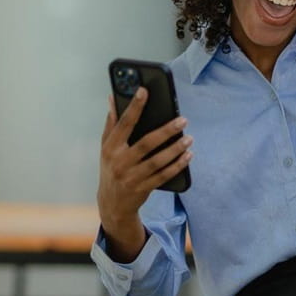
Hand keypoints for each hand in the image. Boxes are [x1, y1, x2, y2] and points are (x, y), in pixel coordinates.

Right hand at [97, 88, 191, 235]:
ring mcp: (132, 177)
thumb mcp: (106, 147)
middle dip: (166, 131)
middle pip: (146, 143)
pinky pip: (163, 176)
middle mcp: (120, 162)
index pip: (124, 123)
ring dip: (176, 149)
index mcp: (110, 148)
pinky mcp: (143, 189)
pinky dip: (177, 165)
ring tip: (189, 138)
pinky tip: (187, 156)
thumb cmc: (111, 169)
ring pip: (158, 161)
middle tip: (182, 120)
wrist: (112, 204)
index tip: (144, 91)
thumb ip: (111, 123)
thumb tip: (113, 98)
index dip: (134, 107)